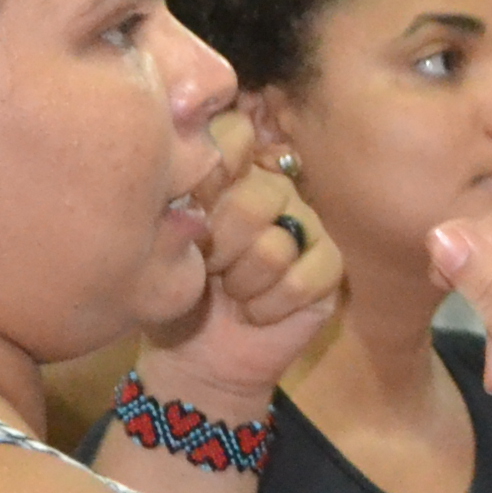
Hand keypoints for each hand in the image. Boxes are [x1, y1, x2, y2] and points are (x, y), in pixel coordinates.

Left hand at [138, 109, 341, 398]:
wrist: (197, 359)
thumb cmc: (175, 295)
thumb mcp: (162, 247)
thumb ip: (176, 208)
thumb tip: (192, 202)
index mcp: (229, 176)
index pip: (235, 133)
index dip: (217, 162)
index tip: (194, 200)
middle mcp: (272, 192)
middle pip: (256, 197)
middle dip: (220, 246)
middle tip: (207, 268)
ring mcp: (306, 227)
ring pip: (275, 244)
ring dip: (242, 282)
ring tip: (229, 293)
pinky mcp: (329, 266)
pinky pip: (303, 278)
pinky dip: (269, 306)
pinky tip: (255, 314)